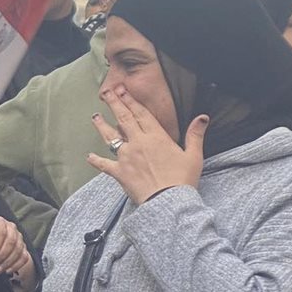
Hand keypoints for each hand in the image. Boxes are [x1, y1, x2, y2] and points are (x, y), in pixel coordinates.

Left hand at [0, 217, 35, 288]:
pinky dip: (16, 265)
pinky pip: (24, 257)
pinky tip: (7, 270)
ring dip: (7, 262)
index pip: (1, 232)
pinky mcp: (22, 248)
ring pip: (18, 250)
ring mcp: (18, 237)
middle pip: (11, 242)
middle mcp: (11, 227)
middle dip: (1, 256)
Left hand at [88, 86, 206, 204]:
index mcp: (156, 137)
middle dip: (115, 104)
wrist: (168, 201)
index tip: (123, 90)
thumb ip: (195, 134)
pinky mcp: (119, 172)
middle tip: (107, 93)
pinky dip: (96, 160)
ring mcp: (126, 157)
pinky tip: (89, 156)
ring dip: (102, 126)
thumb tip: (202, 117)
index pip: (142, 114)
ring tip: (95, 117)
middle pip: (124, 120)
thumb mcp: (193, 155)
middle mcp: (138, 144)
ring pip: (111, 138)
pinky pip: (104, 164)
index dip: (131, 101)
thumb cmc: (182, 180)